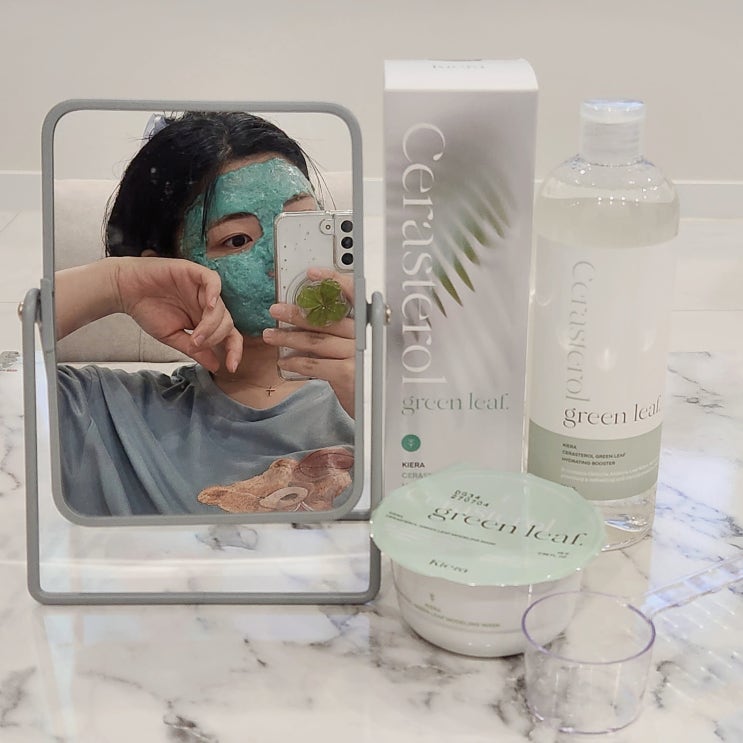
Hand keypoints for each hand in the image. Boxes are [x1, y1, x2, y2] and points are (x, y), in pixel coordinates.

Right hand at [114, 257, 242, 372]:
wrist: (125, 290)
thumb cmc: (148, 310)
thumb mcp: (173, 336)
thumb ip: (195, 350)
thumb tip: (215, 366)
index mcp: (204, 320)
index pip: (228, 335)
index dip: (234, 350)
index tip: (231, 367)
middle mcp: (206, 305)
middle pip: (227, 323)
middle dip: (215, 338)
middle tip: (196, 345)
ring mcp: (202, 289)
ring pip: (221, 307)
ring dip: (211, 325)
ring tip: (195, 336)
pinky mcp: (194, 273)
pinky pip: (213, 280)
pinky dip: (215, 293)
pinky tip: (209, 305)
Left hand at [262, 267, 355, 416]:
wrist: (381, 409)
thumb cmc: (366, 376)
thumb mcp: (358, 352)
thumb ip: (341, 337)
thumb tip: (307, 321)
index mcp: (369, 325)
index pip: (354, 296)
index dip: (333, 281)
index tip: (312, 273)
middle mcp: (366, 335)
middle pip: (326, 319)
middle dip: (297, 314)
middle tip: (275, 310)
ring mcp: (358, 353)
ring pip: (316, 341)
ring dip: (289, 338)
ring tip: (270, 335)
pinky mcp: (349, 373)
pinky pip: (314, 364)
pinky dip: (296, 362)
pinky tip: (284, 362)